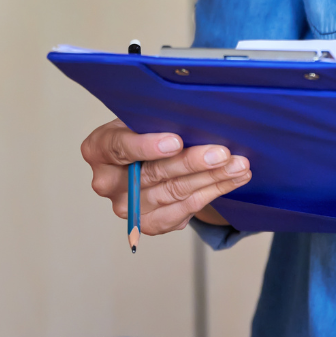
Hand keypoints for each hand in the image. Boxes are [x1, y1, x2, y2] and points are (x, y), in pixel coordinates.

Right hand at [81, 119, 250, 234]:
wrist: (142, 157)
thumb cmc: (141, 129)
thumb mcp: (140, 115)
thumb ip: (155, 118)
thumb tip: (192, 112)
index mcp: (98, 149)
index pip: (120, 147)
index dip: (148, 145)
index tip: (176, 141)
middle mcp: (106, 182)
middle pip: (153, 174)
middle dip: (192, 162)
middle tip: (222, 153)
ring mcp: (127, 207)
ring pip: (174, 193)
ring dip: (211, 179)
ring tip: (237, 166)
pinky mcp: (148, 224)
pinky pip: (183, 211)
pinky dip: (210, 194)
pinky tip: (230, 181)